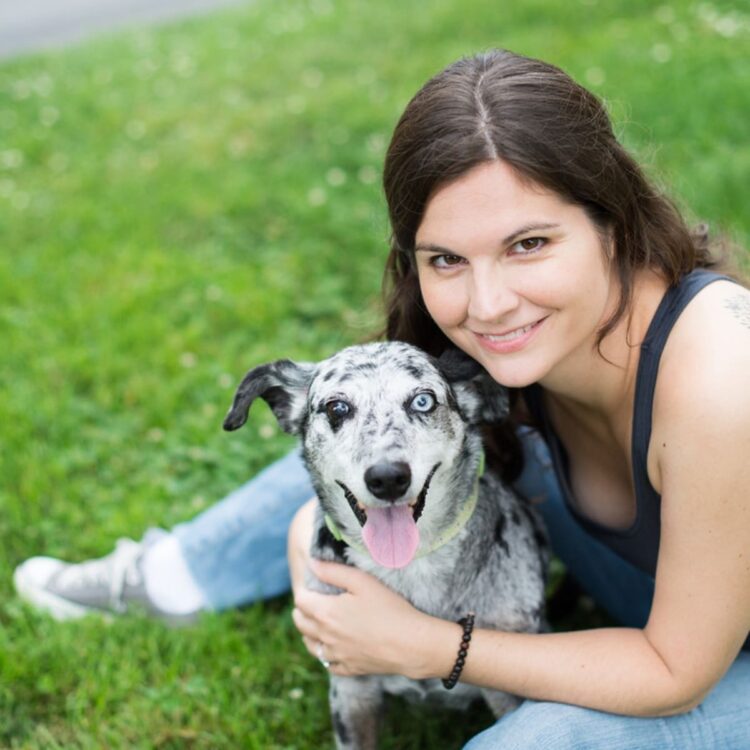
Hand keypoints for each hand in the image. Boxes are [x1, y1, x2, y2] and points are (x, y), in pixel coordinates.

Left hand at [292, 559, 436, 678]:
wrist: (411, 644)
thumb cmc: (389, 608)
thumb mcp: (362, 581)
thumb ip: (333, 571)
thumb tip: (311, 564)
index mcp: (326, 612)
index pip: (300, 601)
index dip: (303, 591)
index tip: (310, 586)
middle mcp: (326, 636)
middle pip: (301, 624)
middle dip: (301, 611)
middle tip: (308, 603)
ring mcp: (337, 655)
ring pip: (311, 646)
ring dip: (308, 634)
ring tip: (313, 625)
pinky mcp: (350, 668)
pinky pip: (329, 664)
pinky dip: (326, 655)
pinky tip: (331, 649)